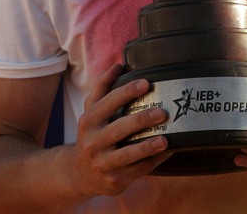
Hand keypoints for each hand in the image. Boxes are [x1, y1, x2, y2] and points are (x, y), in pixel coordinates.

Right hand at [67, 64, 171, 196]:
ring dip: (147, 146)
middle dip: (140, 120)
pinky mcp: (114, 180)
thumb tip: (118, 65)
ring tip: (165, 139)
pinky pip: (137, 171)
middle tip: (162, 112)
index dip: (126, 91)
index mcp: (89, 121)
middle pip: (118, 129)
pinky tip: (167, 152)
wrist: (79, 173)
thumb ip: (102, 88)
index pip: (107, 102)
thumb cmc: (92, 135)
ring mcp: (103, 163)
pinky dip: (154, 161)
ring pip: (127, 155)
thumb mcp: (91, 112)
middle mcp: (93, 142)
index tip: (146, 83)